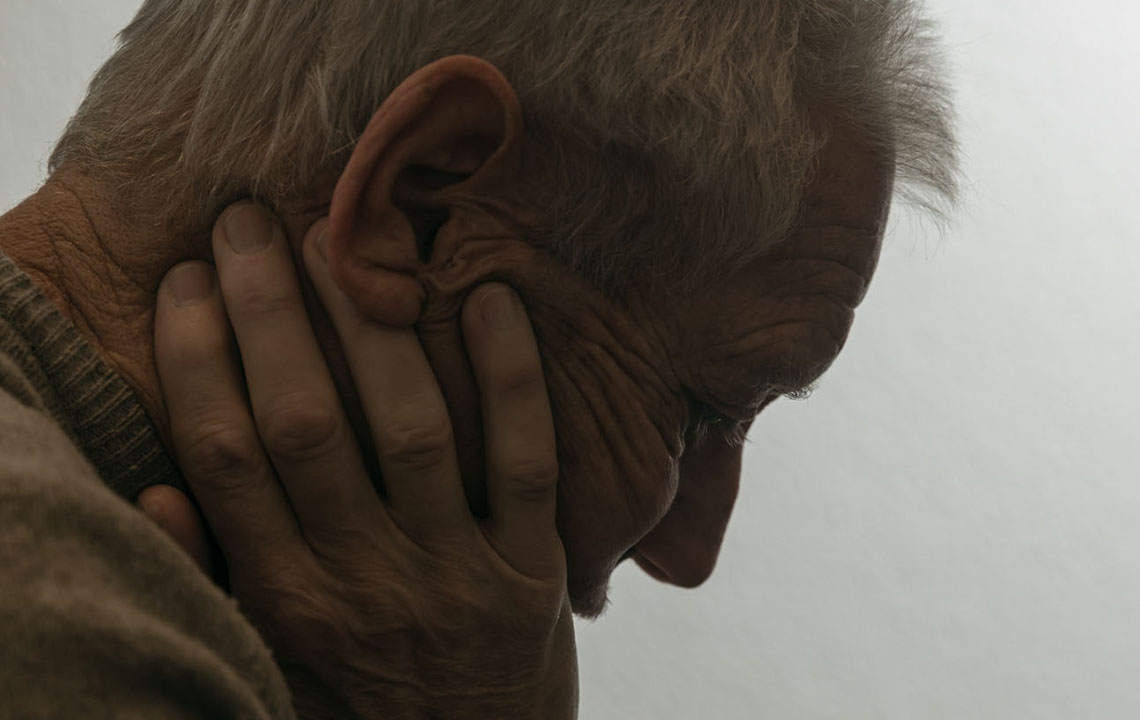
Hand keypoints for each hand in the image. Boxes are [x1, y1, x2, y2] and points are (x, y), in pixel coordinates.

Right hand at [147, 202, 577, 718]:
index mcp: (285, 598)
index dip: (196, 357)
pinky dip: (512, 376)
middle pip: (304, 422)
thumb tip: (159, 492)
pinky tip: (490, 298)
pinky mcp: (532, 570)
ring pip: (408, 427)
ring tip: (344, 241)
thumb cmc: (360, 700)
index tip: (185, 282)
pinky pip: (525, 460)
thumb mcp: (272, 654)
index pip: (224, 456)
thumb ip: (219, 577)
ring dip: (371, 325)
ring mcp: (454, 572)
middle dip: (268, 311)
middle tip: (248, 222)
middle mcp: (364, 579)